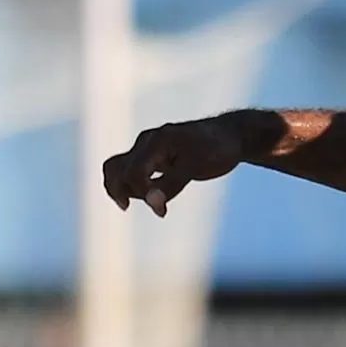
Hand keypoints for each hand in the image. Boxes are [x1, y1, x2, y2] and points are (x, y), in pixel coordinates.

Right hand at [100, 113, 262, 215]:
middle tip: (155, 205)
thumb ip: (171, 185)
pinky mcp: (152, 156)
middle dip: (125, 192)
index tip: (162, 211)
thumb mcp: (196, 168)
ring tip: (157, 200)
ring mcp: (147, 148)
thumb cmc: (216, 150)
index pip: (133, 172)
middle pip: (115, 169)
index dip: (142, 194)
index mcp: (157, 142)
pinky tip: (154, 197)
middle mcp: (147, 142)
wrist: (230, 136)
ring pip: (118, 169)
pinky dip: (136, 186)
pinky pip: (131, 170)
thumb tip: (152, 205)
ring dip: (127, 189)